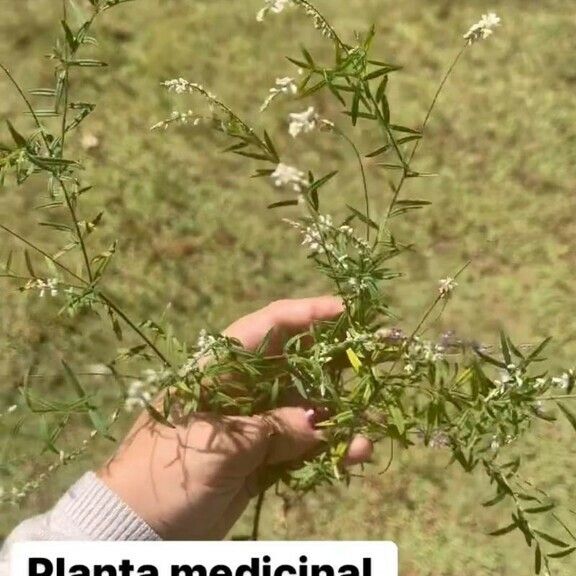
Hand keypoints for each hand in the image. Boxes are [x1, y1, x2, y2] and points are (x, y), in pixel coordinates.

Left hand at [98, 296, 372, 539]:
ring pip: (307, 407)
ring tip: (373, 415)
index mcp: (219, 370)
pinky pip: (304, 446)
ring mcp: (256, 424)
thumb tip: (318, 422)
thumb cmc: (164, 474)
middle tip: (377, 352)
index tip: (345, 310)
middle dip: (336, 358)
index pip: (266, 327)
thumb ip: (271, 428)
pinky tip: (356, 451)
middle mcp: (242, 390)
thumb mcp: (219, 446)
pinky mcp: (263, 458)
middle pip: (296, 363)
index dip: (306, 314)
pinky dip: (330, 448)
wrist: (137, 530)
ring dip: (341, 410)